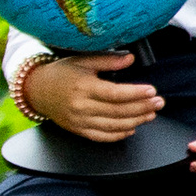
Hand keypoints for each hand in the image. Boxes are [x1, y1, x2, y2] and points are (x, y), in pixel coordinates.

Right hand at [22, 53, 160, 141]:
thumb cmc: (61, 73)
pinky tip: (132, 128)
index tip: (152, 91)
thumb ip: (108, 60)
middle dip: (142, 108)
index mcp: (83, 87)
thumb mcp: (82, 61)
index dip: (136, 94)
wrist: (36, 90)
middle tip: (159, 103)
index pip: (115, 93)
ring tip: (151, 114)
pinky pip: (102, 137)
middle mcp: (81, 106)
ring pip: (113, 125)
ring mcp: (79, 121)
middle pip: (118, 111)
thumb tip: (130, 59)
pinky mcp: (78, 130)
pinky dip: (119, 134)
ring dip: (136, 121)